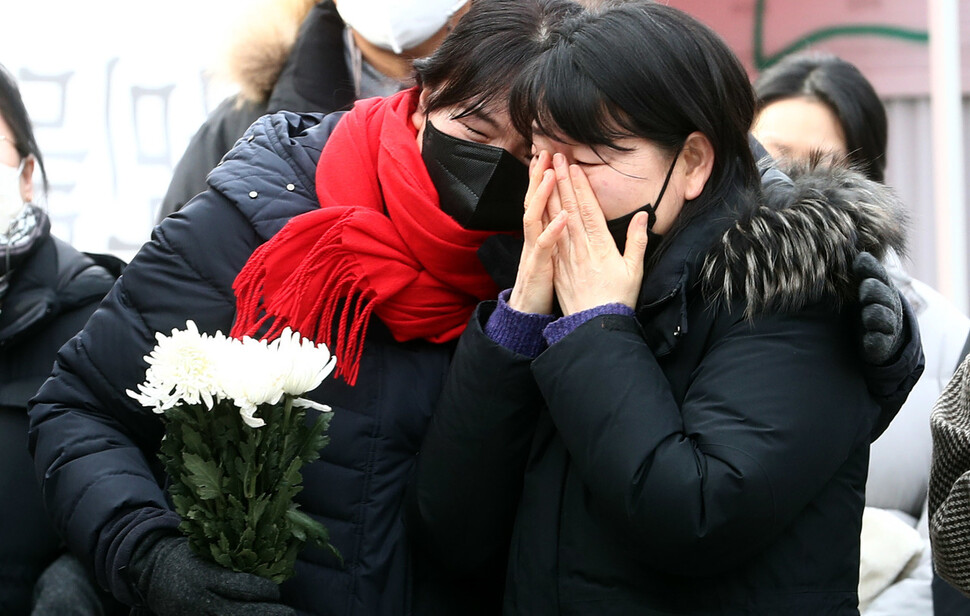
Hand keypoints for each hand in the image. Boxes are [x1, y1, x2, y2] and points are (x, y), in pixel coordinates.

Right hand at [128, 534, 293, 615]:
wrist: (152, 570)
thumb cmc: (189, 555)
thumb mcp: (209, 551)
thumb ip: (234, 561)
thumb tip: (270, 565)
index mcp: (207, 575)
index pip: (243, 587)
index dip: (265, 591)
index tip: (276, 591)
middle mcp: (201, 598)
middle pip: (240, 613)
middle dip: (266, 614)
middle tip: (288, 614)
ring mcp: (195, 615)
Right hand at [508, 150, 567, 313]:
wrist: (528, 314)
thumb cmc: (544, 285)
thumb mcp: (552, 257)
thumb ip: (556, 236)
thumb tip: (565, 217)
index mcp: (540, 235)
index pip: (541, 201)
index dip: (542, 179)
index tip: (548, 157)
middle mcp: (534, 239)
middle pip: (533, 202)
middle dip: (538, 177)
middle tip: (544, 152)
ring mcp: (534, 252)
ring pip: (534, 218)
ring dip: (542, 196)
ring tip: (551, 175)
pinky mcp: (538, 267)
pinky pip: (544, 246)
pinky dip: (553, 230)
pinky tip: (564, 217)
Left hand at [550, 153, 648, 314]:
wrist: (594, 324)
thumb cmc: (618, 298)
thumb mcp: (635, 269)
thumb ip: (637, 240)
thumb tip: (643, 215)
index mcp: (601, 245)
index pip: (588, 209)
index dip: (580, 186)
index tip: (574, 166)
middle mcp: (580, 247)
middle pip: (569, 208)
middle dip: (562, 181)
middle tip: (556, 158)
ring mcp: (566, 256)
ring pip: (555, 220)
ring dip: (550, 194)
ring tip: (545, 173)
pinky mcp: (557, 266)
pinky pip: (548, 238)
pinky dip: (543, 219)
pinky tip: (537, 205)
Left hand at [854, 251, 903, 364]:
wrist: (882, 337)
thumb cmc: (867, 304)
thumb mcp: (864, 286)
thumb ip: (861, 271)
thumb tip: (856, 252)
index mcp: (881, 288)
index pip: (878, 276)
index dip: (871, 269)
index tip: (860, 260)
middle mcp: (886, 305)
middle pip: (883, 295)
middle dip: (875, 290)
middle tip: (866, 286)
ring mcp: (885, 326)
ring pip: (883, 317)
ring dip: (875, 313)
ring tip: (867, 313)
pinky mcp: (880, 345)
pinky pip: (880, 342)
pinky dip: (875, 340)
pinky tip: (869, 337)